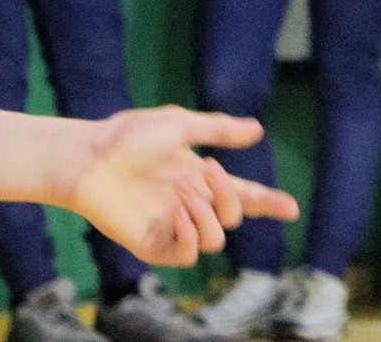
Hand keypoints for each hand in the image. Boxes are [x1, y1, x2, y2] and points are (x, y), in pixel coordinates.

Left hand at [63, 108, 298, 266]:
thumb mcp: (180, 123)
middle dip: (230, 195)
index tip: (291, 208)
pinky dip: (189, 235)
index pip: (243, 195)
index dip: (268, 203)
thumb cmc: (128, 136)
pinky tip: (175, 213)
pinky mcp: (151, 244)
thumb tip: (257, 130)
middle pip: (233, 217)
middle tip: (208, 170)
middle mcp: (191, 205)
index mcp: (202, 179)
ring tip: (181, 193)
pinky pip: (185, 255)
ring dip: (206, 214)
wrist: (89, 157)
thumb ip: (219, 129)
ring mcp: (171, 226)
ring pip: (214, 239)